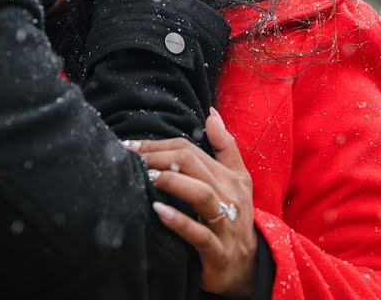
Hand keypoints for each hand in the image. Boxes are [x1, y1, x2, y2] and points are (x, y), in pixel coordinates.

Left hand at [127, 108, 257, 297]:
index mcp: (229, 177)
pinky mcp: (218, 252)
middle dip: (161, 157)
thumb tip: (211, 114)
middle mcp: (229, 196)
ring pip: (201, 194)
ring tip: (148, 177)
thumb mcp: (237, 180)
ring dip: (172, 182)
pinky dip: (178, 222)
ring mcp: (225, 225)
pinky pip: (199, 234)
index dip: (160, 145)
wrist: (248, 267)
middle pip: (194, 165)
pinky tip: (158, 212)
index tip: (131, 146)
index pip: (191, 150)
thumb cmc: (235, 217)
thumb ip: (225, 146)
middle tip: (133, 159)